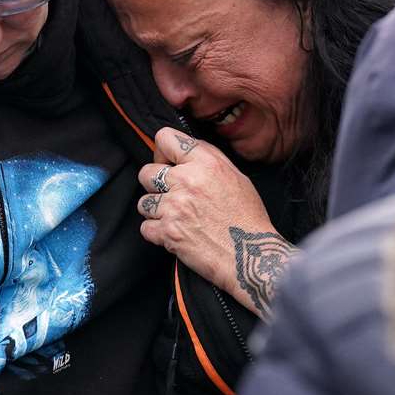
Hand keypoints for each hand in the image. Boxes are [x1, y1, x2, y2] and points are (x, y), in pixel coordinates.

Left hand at [136, 127, 294, 316]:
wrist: (251, 256)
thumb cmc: (248, 218)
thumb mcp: (236, 177)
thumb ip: (208, 159)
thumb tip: (185, 151)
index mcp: (205, 162)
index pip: (164, 138)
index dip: (162, 152)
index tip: (167, 163)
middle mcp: (187, 181)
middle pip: (146, 172)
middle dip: (154, 184)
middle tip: (170, 195)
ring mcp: (175, 207)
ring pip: (143, 201)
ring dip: (155, 210)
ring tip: (174, 217)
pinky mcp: (168, 232)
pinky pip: (145, 227)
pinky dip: (156, 232)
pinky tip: (174, 233)